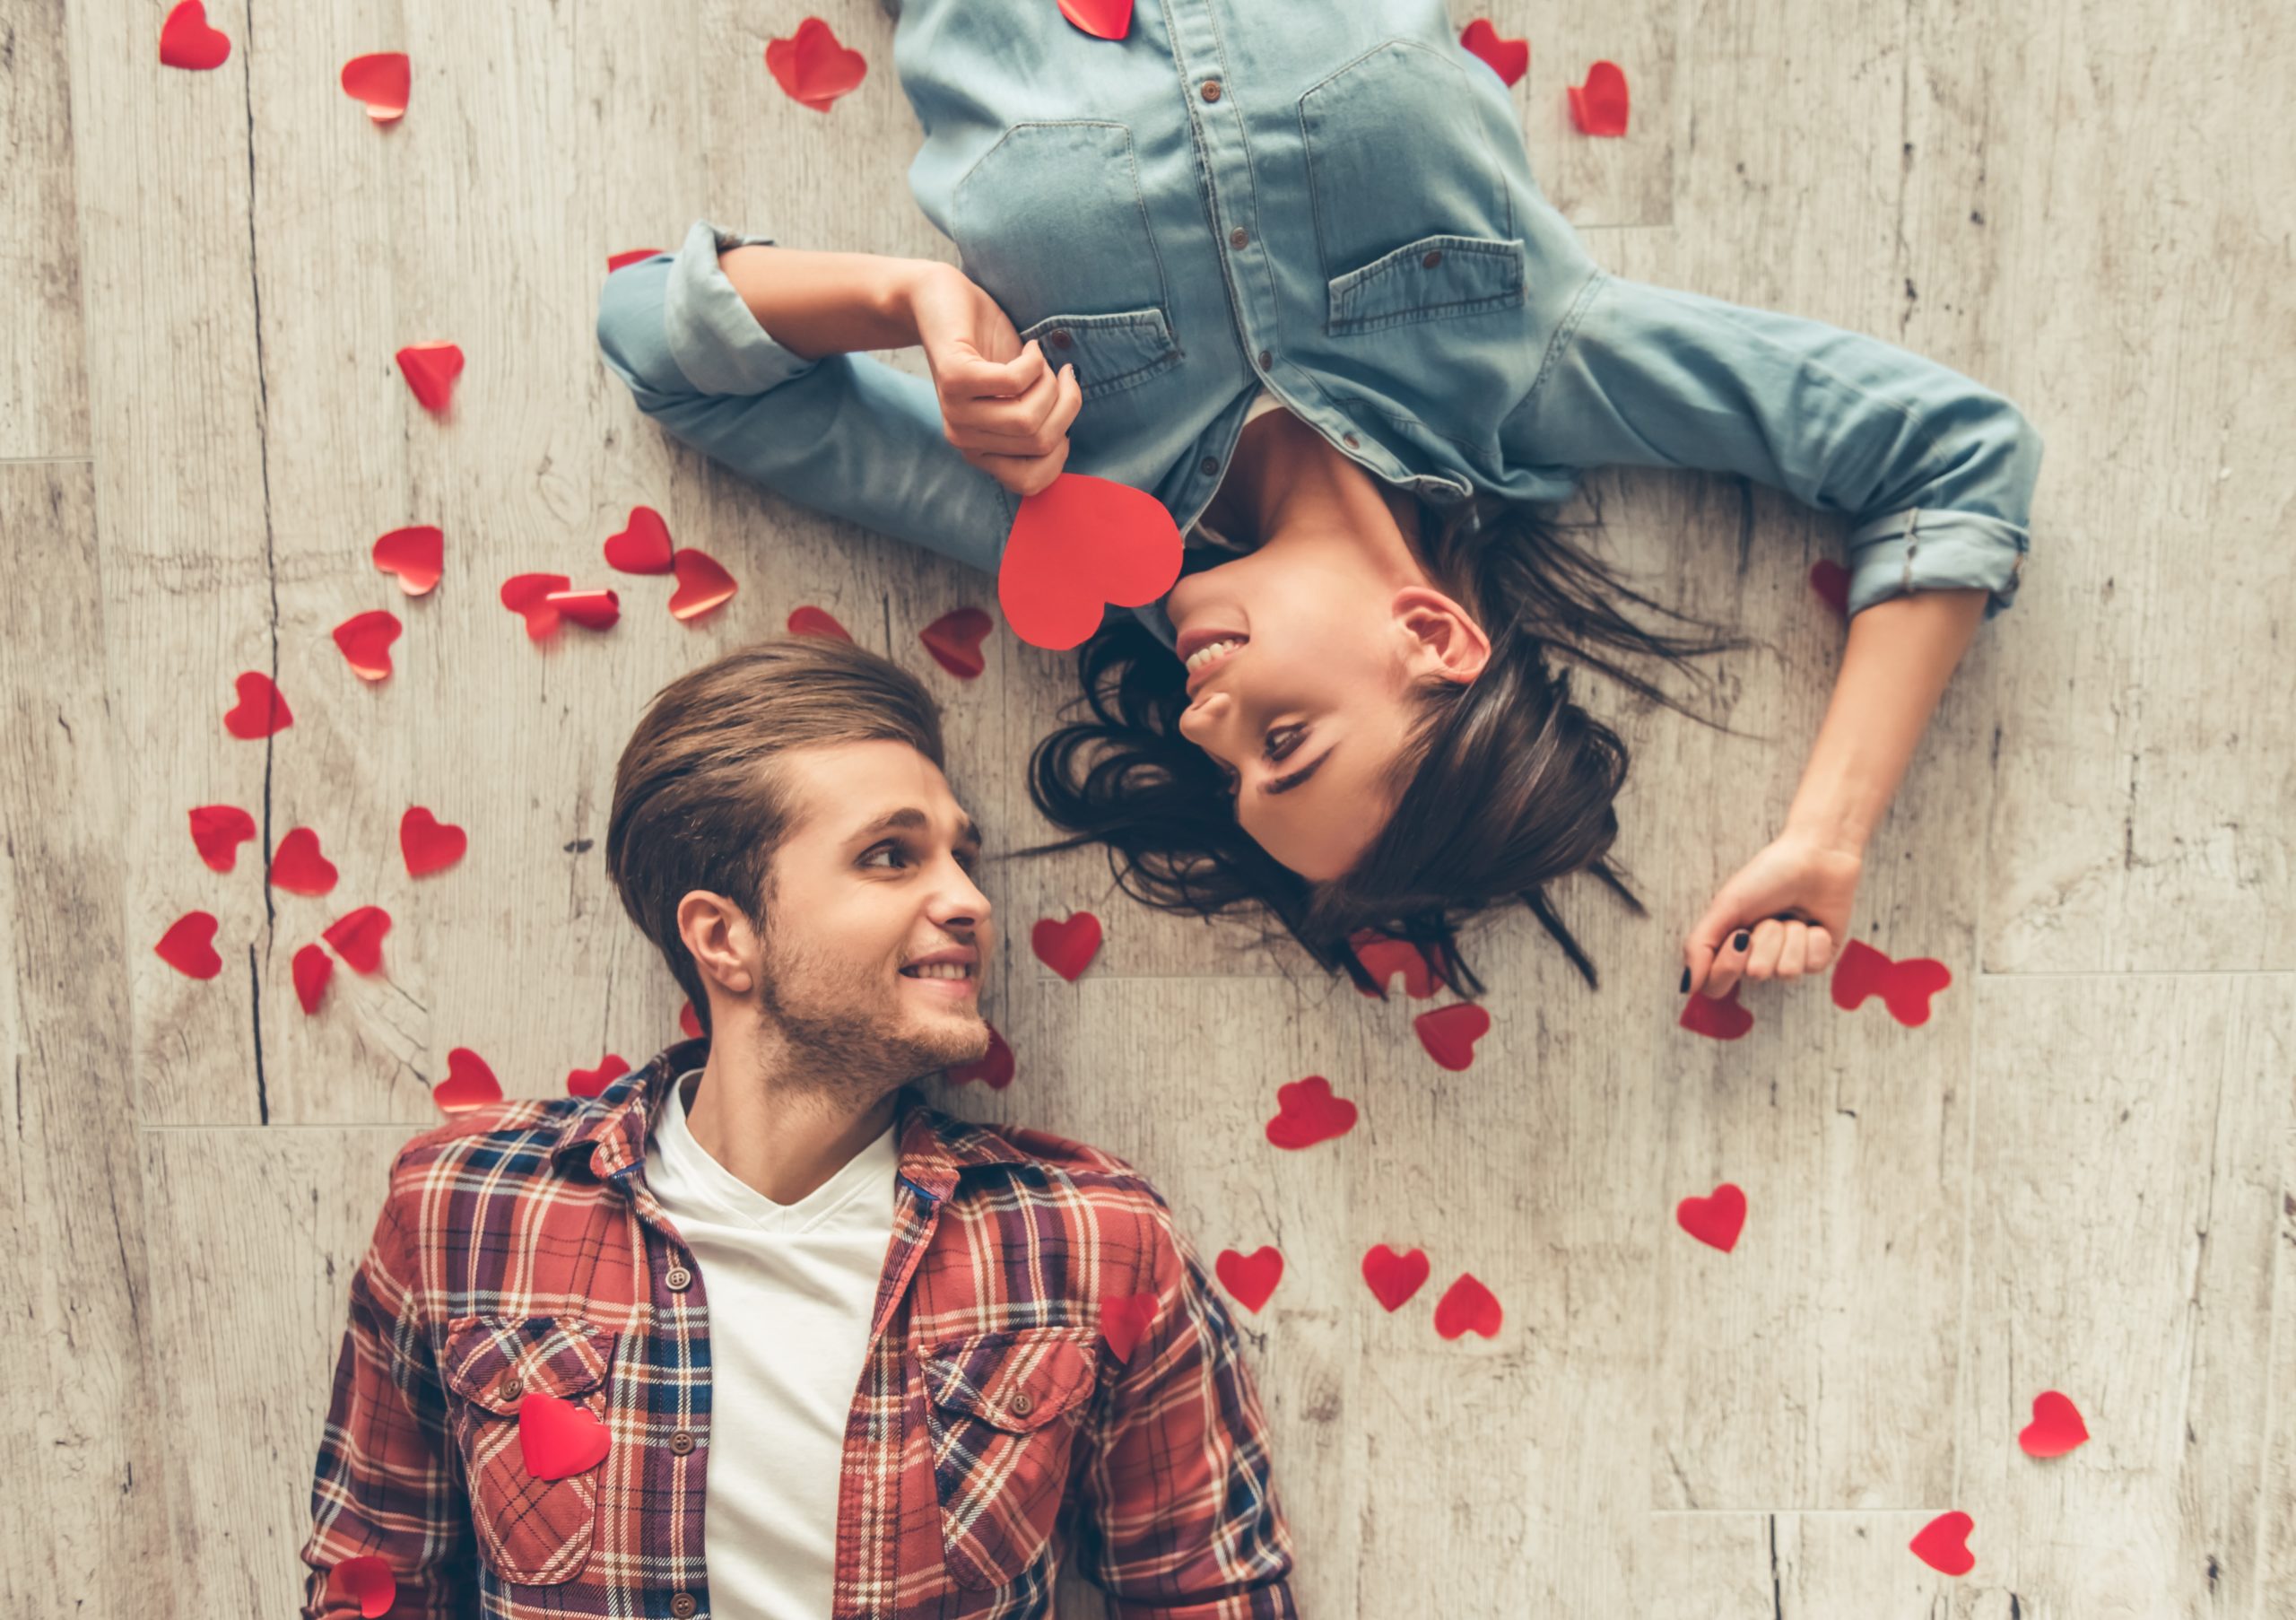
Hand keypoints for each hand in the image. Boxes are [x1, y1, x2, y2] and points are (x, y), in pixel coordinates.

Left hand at [904, 265, 1083, 497]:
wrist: (943, 301)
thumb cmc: (991, 348)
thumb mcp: (1022, 395)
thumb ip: (1038, 423)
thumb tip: (1066, 434)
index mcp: (980, 450)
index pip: (1031, 482)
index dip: (1062, 449)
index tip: (1062, 411)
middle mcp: (964, 439)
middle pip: (1041, 442)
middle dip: (1065, 404)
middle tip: (1060, 374)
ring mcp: (956, 412)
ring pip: (1028, 418)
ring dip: (1049, 382)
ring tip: (1038, 361)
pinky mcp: (954, 380)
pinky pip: (1014, 383)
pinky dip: (1033, 362)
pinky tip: (1029, 348)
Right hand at [1682, 828, 1864, 998]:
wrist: (1815, 856)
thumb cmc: (1767, 876)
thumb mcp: (1725, 907)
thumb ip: (1699, 946)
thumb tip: (1686, 988)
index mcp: (1729, 947)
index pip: (1716, 985)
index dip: (1727, 968)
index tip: (1740, 936)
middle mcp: (1758, 958)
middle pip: (1756, 976)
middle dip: (1765, 940)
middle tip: (1770, 916)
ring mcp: (1789, 960)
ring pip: (1787, 972)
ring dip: (1791, 936)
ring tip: (1793, 914)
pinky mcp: (1819, 958)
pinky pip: (1813, 965)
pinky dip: (1814, 940)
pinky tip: (1815, 922)